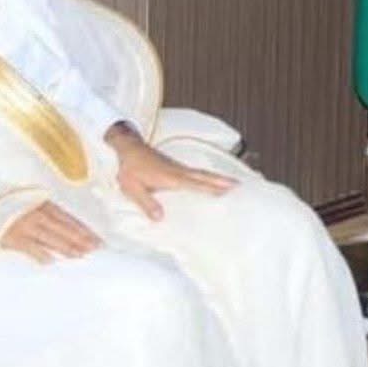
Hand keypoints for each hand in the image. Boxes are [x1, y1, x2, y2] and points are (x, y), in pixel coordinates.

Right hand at [0, 201, 101, 262]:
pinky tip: (51, 261)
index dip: (84, 228)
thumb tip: (67, 229)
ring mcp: (24, 225)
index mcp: (41, 202)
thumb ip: (45, 213)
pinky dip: (41, 255)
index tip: (96, 237)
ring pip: (51, 238)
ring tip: (80, 255)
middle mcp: (35, 212)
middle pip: (64, 228)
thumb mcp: (28, 203)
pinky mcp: (11, 237)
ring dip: (67, 248)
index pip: (68, 217)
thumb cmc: (6, 205)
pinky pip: (30, 248)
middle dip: (81, 239)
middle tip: (95, 248)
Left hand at [106, 123, 236, 220]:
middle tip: (239, 185)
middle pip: (204, 176)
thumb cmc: (129, 168)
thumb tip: (160, 218)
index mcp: (170, 177)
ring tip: (232, 183)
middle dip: (222, 180)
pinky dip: (207, 177)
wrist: (128, 148)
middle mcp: (178, 171)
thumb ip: (147, 203)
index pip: (195, 184)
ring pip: (202, 174)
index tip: (228, 191)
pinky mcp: (176, 167)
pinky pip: (196, 173)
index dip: (211, 188)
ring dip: (217, 178)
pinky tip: (211, 181)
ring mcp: (178, 168)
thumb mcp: (133, 188)